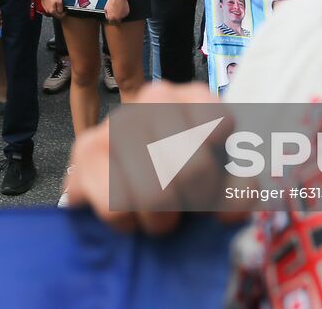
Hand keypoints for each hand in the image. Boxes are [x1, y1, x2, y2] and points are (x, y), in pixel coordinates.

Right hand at [40, 0, 64, 17]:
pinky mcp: (43, 4)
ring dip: (55, 9)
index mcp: (52, 11)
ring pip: (51, 11)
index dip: (63, 15)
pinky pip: (48, 7)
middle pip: (55, 14)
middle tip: (62, 8)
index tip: (66, 12)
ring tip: (58, 5)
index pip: (59, 16)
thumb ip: (60, 8)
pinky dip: (51, 6)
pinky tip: (53, 2)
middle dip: (59, 12)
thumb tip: (61, 12)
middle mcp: (48, 11)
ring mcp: (45, 8)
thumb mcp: (60, 2)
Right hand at [65, 81, 240, 234]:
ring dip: (160, 219)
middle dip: (194, 200)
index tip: (214, 180)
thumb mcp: (219, 183)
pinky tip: (128, 216)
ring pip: (153, 190)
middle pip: (192, 167)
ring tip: (159, 217)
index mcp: (192, 98)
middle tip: (186, 205)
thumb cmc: (178, 182)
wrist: (120, 193)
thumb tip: (231, 208)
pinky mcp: (83, 151)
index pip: (220, 124)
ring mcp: (116, 121)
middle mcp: (154, 98)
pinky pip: (114, 204)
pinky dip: (127, 223)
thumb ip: (238, 191)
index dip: (223, 170)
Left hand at [104, 0, 129, 22]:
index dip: (110, 17)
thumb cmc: (112, 1)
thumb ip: (107, 13)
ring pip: (120, 17)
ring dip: (119, 14)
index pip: (110, 21)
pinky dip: (123, 11)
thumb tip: (107, 14)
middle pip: (116, 21)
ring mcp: (122, 16)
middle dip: (115, 17)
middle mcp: (117, 18)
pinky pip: (124, 14)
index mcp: (111, 17)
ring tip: (118, 8)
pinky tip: (121, 7)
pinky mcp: (126, 13)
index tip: (110, 15)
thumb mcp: (106, 7)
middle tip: (114, 12)